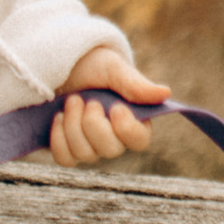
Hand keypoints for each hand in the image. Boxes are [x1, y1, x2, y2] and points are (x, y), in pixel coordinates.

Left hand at [48, 47, 170, 167]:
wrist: (61, 66)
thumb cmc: (93, 65)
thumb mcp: (112, 68)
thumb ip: (134, 83)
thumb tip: (165, 93)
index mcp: (133, 119)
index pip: (139, 140)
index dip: (126, 128)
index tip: (114, 107)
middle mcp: (115, 138)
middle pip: (110, 150)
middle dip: (93, 124)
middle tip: (86, 99)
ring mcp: (91, 147)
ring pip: (85, 154)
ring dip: (73, 124)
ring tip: (72, 100)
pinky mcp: (68, 150)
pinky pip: (65, 158)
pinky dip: (59, 137)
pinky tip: (58, 116)